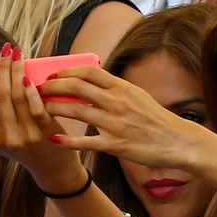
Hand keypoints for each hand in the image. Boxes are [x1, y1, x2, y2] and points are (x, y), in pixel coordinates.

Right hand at [0, 43, 85, 194]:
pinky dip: (31, 89)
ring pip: (17, 97)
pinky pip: (36, 106)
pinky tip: (30, 76)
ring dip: (17, 72)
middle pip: (1, 95)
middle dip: (3, 68)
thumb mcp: (2, 139)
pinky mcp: (45, 132)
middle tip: (7, 51)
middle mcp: (7, 138)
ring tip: (19, 57)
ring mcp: (26, 136)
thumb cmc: (28, 150)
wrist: (53, 170)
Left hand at [39, 66, 213, 169]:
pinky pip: (86, 142)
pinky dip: (68, 141)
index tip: (52, 76)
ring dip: (54, 109)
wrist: (177, 141)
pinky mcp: (116, 145)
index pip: (87, 71)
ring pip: (76, 111)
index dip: (65, 71)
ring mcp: (115, 124)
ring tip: (40, 109)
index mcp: (121, 87)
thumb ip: (114, 88)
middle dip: (52, 87)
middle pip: (76, 88)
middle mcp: (117, 102)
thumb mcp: (136, 95)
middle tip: (39, 90)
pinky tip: (54, 140)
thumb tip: (91, 80)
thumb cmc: (155, 119)